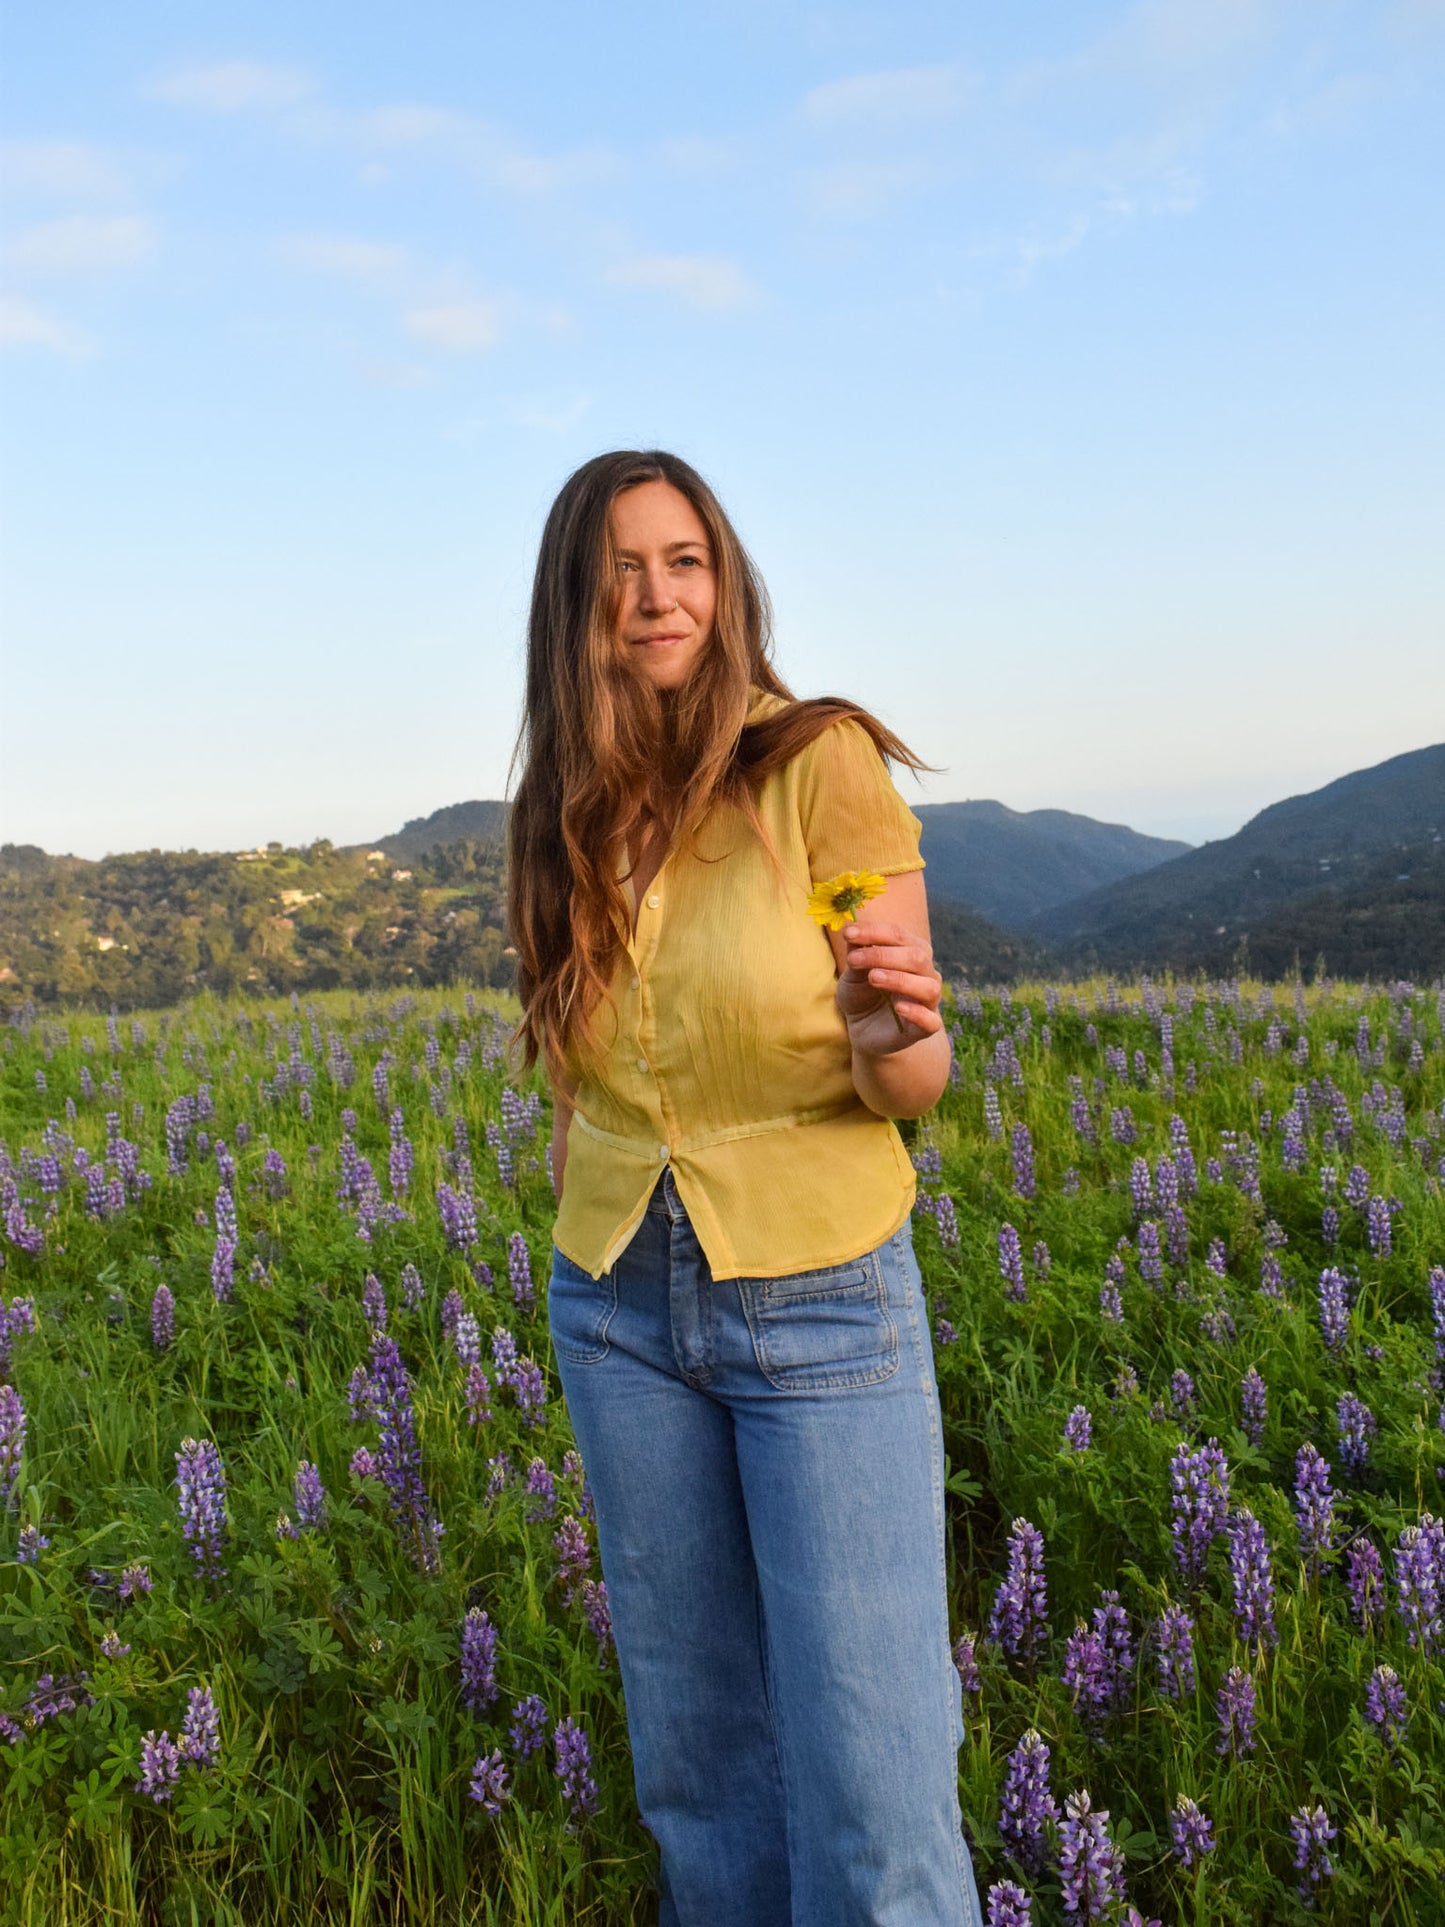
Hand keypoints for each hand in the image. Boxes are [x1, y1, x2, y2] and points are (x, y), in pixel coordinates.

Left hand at [835, 920, 943, 1056]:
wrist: (863, 1029)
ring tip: (873, 978)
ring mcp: (928, 1001)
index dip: (874, 932)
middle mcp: (926, 974)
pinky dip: (917, 1013)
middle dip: (883, 955)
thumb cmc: (862, 994)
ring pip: (928, 987)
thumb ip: (857, 952)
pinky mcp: (925, 1028)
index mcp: (911, 952)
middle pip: (917, 957)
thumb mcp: (853, 973)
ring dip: (899, 979)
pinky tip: (898, 1008)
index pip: (899, 935)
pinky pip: (931, 1021)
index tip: (849, 934)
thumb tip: (853, 929)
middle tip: (854, 960)